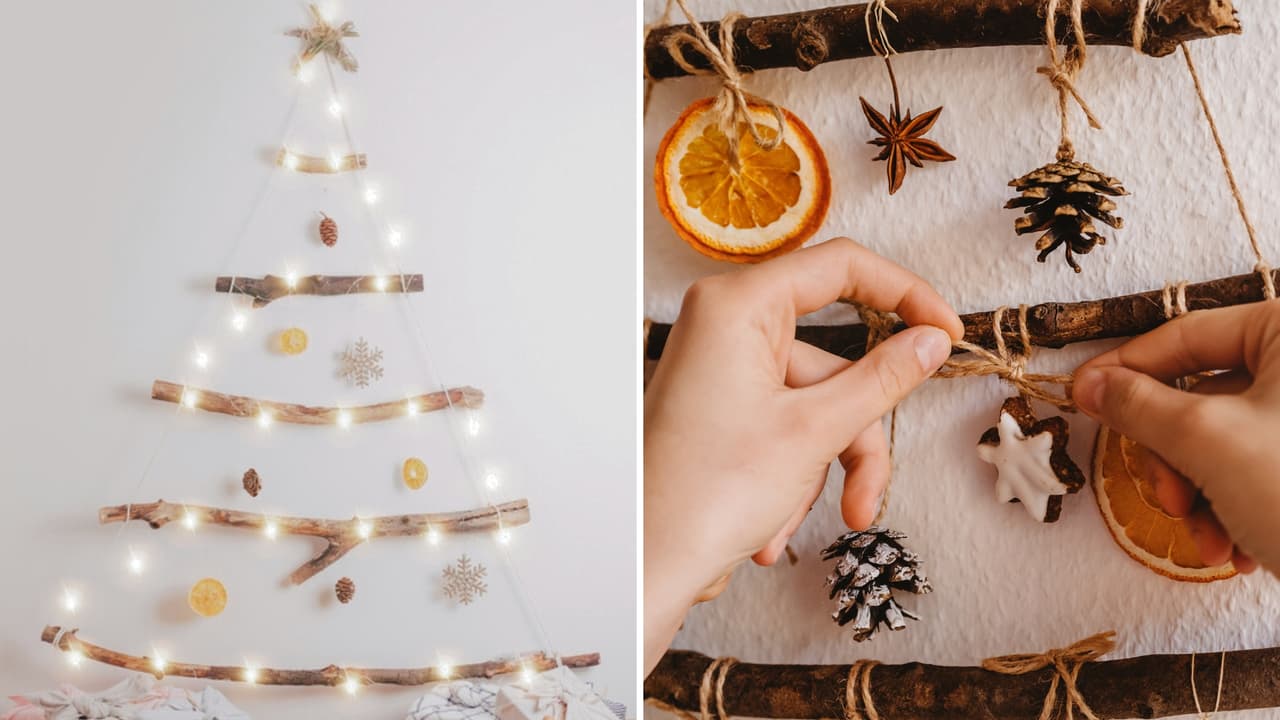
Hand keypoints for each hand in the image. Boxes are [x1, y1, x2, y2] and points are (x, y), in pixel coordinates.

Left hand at [643, 238, 961, 674]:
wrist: (646, 563)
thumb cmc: (706, 494)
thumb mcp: (814, 431)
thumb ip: (883, 378)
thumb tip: (931, 339)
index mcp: (738, 306)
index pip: (842, 267)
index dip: (905, 294)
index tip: (948, 333)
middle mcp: (724, 326)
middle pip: (831, 361)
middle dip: (852, 437)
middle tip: (867, 497)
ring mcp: (720, 369)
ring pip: (812, 404)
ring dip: (819, 470)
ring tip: (793, 525)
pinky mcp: (720, 407)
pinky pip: (782, 425)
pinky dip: (790, 476)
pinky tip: (768, 529)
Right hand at [1073, 301, 1279, 576]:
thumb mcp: (1209, 442)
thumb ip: (1139, 405)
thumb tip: (1090, 383)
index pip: (1184, 336)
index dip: (1124, 370)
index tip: (1080, 398)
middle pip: (1198, 396)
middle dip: (1173, 460)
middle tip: (1168, 499)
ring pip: (1219, 442)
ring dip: (1197, 497)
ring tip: (1209, 540)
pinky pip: (1252, 470)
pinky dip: (1231, 510)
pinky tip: (1237, 550)